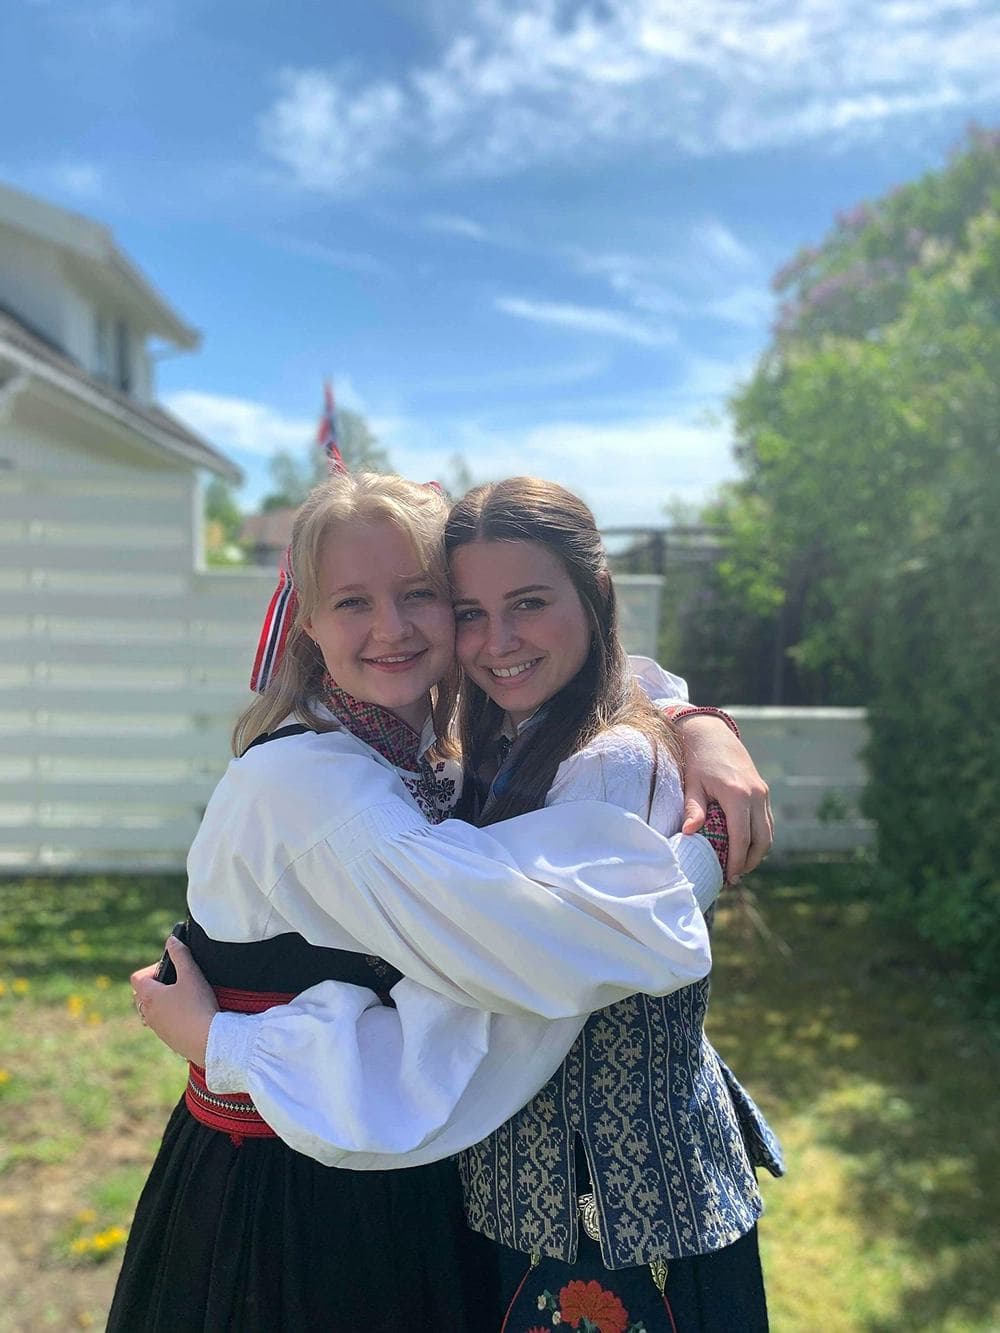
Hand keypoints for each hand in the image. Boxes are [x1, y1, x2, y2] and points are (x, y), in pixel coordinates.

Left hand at [131, 936, 218, 1065]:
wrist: (209, 1041)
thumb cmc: (198, 1006)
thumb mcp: (191, 975)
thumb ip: (180, 954)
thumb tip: (171, 940)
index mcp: (149, 996)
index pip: (137, 977)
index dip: (151, 968)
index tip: (170, 968)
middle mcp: (148, 1013)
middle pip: (141, 995)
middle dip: (155, 986)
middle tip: (176, 982)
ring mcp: (157, 1028)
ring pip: (150, 1011)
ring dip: (161, 1002)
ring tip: (183, 998)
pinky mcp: (168, 1039)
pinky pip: (162, 1024)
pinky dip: (170, 1016)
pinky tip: (190, 1014)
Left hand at [676, 715, 772, 881]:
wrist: (711, 732)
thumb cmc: (696, 760)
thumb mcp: (692, 784)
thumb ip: (694, 809)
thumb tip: (689, 834)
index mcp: (737, 794)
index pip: (742, 837)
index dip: (737, 861)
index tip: (728, 877)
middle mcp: (755, 794)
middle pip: (762, 839)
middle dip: (750, 861)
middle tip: (734, 877)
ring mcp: (762, 792)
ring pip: (768, 832)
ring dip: (757, 852)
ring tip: (739, 867)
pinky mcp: (763, 791)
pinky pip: (766, 822)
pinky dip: (759, 838)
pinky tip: (744, 848)